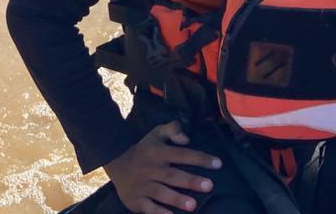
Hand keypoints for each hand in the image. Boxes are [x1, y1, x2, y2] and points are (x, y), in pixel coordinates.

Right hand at [103, 120, 221, 213]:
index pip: (182, 154)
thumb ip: (172, 130)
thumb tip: (187, 138)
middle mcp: (151, 169)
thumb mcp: (156, 133)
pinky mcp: (136, 200)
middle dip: (191, 181)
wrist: (116, 163)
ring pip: (161, 193)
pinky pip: (149, 208)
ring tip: (193, 205)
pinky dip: (160, 213)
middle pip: (173, 175)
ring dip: (177, 199)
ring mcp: (143, 186)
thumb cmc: (144, 149)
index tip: (218, 164)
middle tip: (209, 186)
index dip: (200, 158)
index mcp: (158, 152)